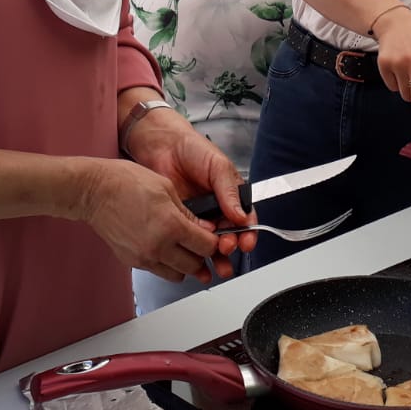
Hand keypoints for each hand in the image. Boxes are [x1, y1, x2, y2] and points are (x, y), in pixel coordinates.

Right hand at [78, 157, 235, 283]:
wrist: (94, 191)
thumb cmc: (125, 182)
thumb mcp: (166, 189)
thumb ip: (189, 213)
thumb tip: (204, 228)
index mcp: (171, 225)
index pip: (206, 247)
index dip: (214, 242)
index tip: (213, 236)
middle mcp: (158, 246)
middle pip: (194, 266)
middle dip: (202, 256)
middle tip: (201, 245)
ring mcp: (143, 256)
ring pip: (177, 275)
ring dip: (185, 264)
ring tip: (183, 249)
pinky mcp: (132, 261)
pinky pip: (158, 271)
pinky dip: (166, 264)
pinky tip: (164, 248)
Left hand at [126, 109, 256, 275]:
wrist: (162, 146)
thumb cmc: (193, 149)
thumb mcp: (218, 166)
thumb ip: (230, 191)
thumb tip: (242, 216)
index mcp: (231, 195)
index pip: (245, 218)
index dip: (248, 233)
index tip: (246, 242)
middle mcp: (217, 208)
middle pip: (230, 234)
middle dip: (231, 245)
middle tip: (226, 248)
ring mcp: (199, 216)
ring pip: (210, 241)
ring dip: (215, 254)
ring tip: (216, 264)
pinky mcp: (181, 220)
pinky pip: (189, 238)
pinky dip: (193, 248)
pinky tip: (195, 254)